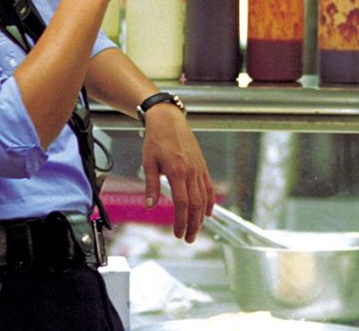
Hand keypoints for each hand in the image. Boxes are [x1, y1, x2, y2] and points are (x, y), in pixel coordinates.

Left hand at [141, 104, 214, 242]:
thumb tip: (150, 205)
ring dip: (202, 217)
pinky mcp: (202, 164)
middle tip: (189, 239)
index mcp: (177, 171)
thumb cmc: (156, 139)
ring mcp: (199, 168)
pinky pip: (208, 186)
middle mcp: (191, 171)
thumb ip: (151, 185)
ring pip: (204, 197)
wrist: (168, 119)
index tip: (178, 234)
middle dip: (193, 224)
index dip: (181, 221)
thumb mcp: (148, 162)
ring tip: (197, 230)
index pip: (182, 203)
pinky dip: (209, 201)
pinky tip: (207, 212)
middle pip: (196, 204)